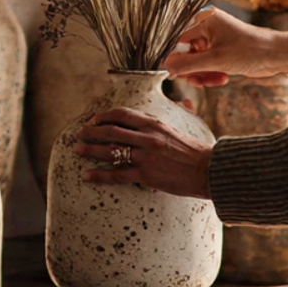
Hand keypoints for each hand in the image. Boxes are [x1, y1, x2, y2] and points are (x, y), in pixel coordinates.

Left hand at [75, 108, 213, 199]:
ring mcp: (145, 155)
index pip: (122, 114)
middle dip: (91, 132)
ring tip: (78, 151)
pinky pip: (117, 174)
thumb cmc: (195, 151)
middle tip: (78, 134)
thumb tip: (168, 110)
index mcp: (154, 123)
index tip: (94, 119)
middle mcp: (147, 137)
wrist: (209, 170)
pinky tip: (88, 176)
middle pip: (111, 130)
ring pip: (110, 150)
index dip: (104, 116)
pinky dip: (100, 175)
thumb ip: (164, 122)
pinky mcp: (146, 174)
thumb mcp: (177, 129)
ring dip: (90, 150)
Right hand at [163, 8, 287, 85]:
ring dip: (203, 73)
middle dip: (193, 69)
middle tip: (197, 82)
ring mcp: (216, 38)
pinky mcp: (223, 50)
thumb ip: (187, 64)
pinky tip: (222, 79)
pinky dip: (212, 73)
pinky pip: (209, 63)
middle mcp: (209, 26)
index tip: (176, 76)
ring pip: (198, 60)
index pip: (180, 42)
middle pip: (188, 52)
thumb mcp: (215, 60)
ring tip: (212, 81)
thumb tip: (166, 67)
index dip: (178, 60)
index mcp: (205, 20)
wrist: (276, 56)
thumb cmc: (249, 51)